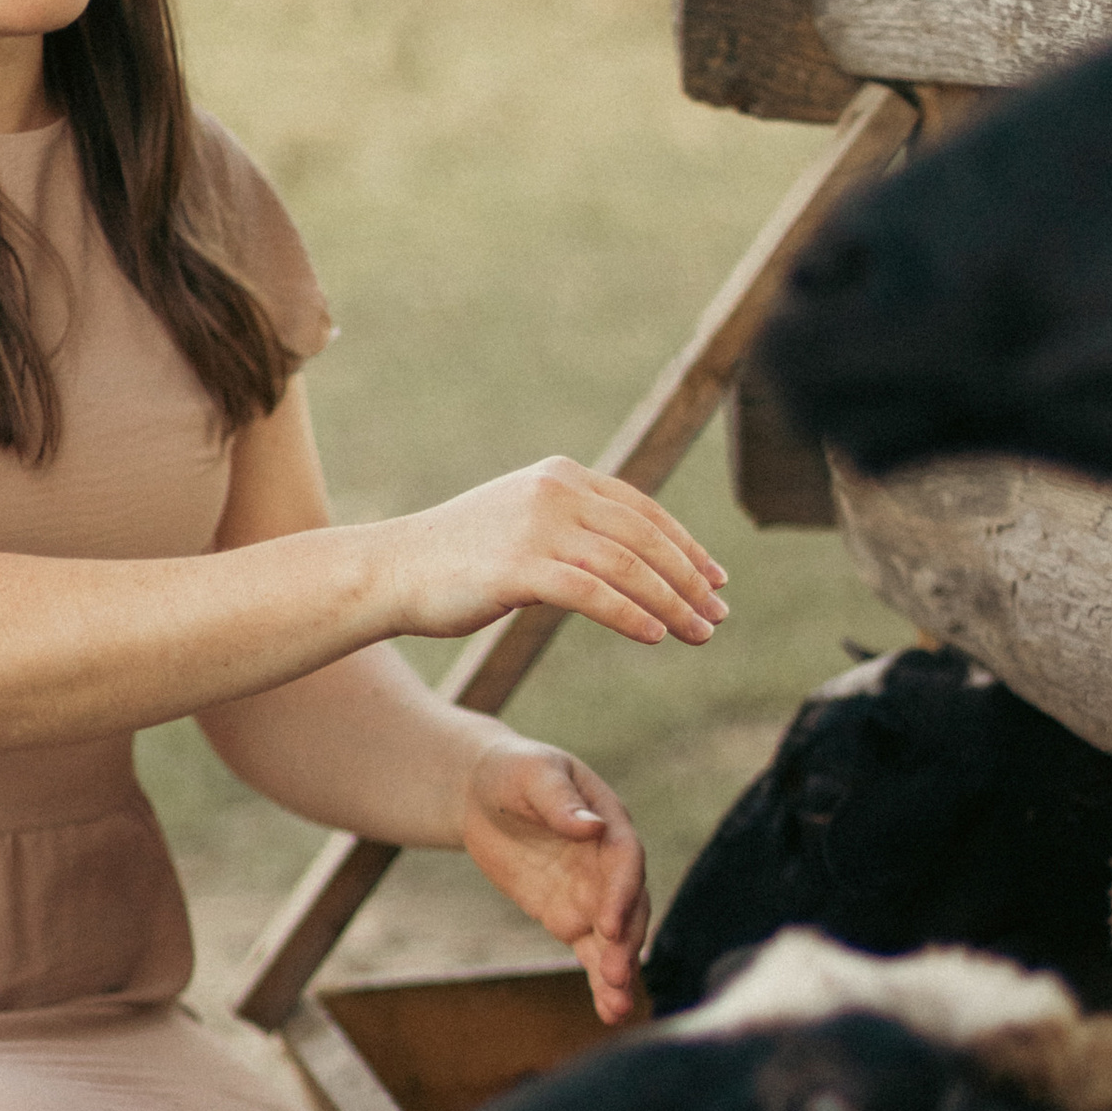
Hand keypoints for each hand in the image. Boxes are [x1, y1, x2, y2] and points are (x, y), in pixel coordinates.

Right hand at [379, 458, 724, 651]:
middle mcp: (555, 491)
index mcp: (562, 475)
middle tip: (719, 614)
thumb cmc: (458, 557)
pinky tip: (656, 635)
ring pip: (628, 567)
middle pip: (645, 539)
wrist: (392, 569)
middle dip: (690, 580)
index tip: (717, 578)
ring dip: (673, 603)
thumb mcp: (522, 522)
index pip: (644, 510)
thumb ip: (572, 526)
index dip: (687, 546)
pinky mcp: (519, 567)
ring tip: (699, 633)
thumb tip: (625, 556)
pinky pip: (593, 594)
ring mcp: (537, 527)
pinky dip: (631, 615)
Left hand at [461, 737, 650, 1024]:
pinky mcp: (571, 916)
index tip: (610, 925)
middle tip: (615, 975)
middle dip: (624, 942)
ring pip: (615, 938)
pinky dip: (599, 981)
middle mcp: (609, 862)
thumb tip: (591, 827)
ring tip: (618, 1008)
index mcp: (609, 822)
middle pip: (629, 906)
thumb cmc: (511, 772)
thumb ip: (560, 800)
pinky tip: (609, 1011)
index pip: (626, 860)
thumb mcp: (530, 773)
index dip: (622, 892)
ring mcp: (592, 893)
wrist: (482, 792)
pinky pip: (591, 952)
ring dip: (619, 972)